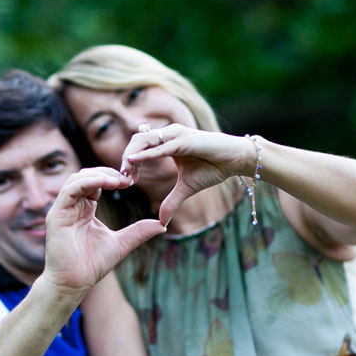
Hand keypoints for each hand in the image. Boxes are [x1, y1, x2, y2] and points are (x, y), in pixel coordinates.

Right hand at [42, 167, 165, 295]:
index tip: (131, 181)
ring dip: (98, 175)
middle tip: (127, 178)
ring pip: (77, 179)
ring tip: (118, 180)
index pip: (96, 183)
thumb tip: (163, 225)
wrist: (74, 283)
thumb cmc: (92, 265)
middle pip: (86, 176)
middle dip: (107, 173)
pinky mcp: (56, 214)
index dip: (113, 178)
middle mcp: (72, 206)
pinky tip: (106, 183)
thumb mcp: (121, 244)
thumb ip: (138, 232)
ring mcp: (63, 209)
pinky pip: (70, 190)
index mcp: (84, 210)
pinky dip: (88, 182)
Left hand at [119, 126, 254, 225]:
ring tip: (124, 171)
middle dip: (126, 158)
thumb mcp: (187, 188)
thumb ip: (172, 201)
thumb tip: (161, 221)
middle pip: (137, 141)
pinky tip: (133, 161)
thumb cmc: (213, 168)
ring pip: (145, 141)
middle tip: (121, 177)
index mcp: (167, 142)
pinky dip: (146, 154)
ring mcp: (176, 135)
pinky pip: (161, 146)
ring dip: (132, 156)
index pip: (140, 147)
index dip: (129, 162)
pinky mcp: (184, 140)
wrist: (235, 160)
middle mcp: (169, 135)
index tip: (125, 180)